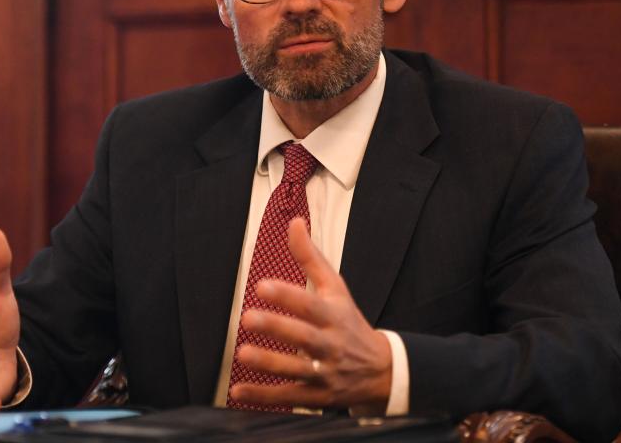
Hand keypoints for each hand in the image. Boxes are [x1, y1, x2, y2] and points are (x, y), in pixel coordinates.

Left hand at [229, 218, 392, 412]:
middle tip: (248, 318)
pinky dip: (264, 397)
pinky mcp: (317, 397)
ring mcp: (325, 373)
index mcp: (334, 315)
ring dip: (269, 363)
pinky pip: (290, 397)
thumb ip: (310, 258)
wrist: (381, 370)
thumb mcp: (336, 288)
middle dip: (277, 327)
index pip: (311, 304)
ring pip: (297, 369)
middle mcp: (330, 344)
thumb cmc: (349, 322)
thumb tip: (294, 222)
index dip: (287, 295)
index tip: (262, 285)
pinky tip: (239, 390)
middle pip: (304, 336)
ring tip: (243, 354)